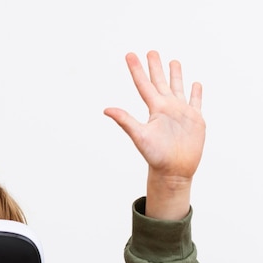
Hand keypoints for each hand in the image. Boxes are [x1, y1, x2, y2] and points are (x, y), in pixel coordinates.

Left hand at [104, 51, 204, 218]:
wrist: (174, 171)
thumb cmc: (156, 156)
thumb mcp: (140, 135)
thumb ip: (125, 121)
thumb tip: (105, 109)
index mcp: (155, 109)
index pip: (143, 85)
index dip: (137, 70)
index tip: (130, 55)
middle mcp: (167, 108)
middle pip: (160, 83)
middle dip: (155, 67)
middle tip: (151, 52)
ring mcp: (181, 113)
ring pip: (178, 88)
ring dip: (175, 75)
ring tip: (173, 61)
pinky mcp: (195, 119)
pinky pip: (196, 102)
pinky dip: (196, 93)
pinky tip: (195, 84)